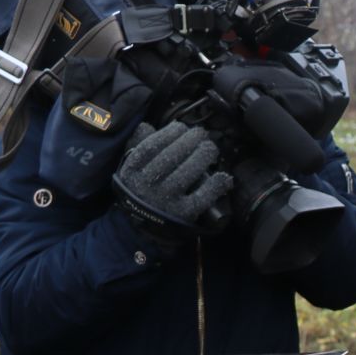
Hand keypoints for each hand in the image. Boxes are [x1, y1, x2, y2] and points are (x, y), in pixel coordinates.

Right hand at [112, 120, 230, 242]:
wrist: (144, 229)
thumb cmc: (142, 192)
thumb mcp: (132, 170)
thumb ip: (139, 147)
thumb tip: (147, 125)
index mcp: (132, 171)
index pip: (152, 146)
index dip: (169, 133)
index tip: (182, 127)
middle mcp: (147, 185)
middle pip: (172, 156)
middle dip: (190, 141)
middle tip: (202, 135)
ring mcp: (165, 200)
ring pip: (187, 173)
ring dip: (203, 156)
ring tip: (210, 148)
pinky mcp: (182, 214)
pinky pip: (201, 197)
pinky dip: (214, 185)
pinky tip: (223, 176)